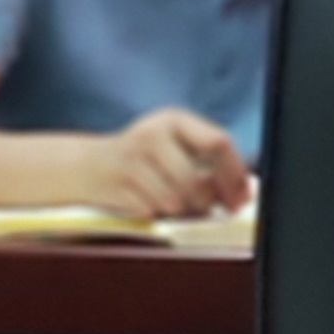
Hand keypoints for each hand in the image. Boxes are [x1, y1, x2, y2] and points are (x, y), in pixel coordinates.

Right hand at [95, 109, 251, 220]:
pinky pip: (152, 212)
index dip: (234, 175)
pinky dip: (155, 213)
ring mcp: (130, 160)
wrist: (90, 165)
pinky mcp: (116, 185)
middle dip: (203, 201)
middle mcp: (151, 134)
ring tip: (170, 199)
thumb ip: (211, 162)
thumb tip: (244, 192)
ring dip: (178, 209)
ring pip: (175, 201)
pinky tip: (148, 201)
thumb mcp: (176, 145)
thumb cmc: (144, 158)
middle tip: (202, 205)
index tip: (240, 198)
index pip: (218, 143)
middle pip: (196, 181)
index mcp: (173, 120)